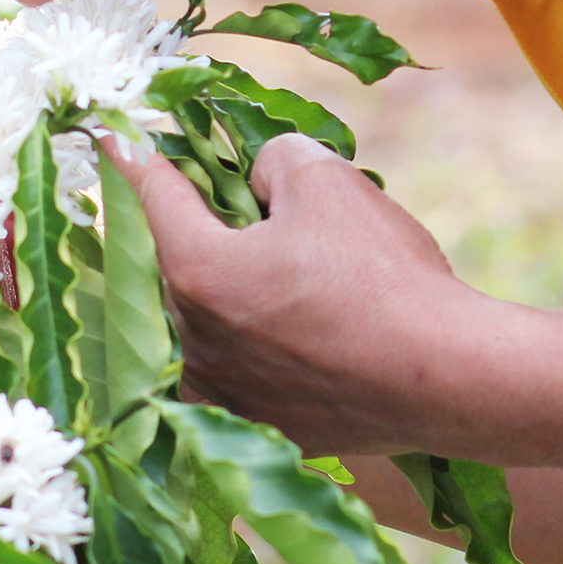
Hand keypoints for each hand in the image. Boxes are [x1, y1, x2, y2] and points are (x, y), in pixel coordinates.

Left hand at [111, 131, 496, 455]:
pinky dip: (243, 342)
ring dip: (220, 288)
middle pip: (172, 262)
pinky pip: (230, 370)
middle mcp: (193, 341)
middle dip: (193, 226)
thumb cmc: (385, 274)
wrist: (450, 379)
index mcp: (196, 271)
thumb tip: (257, 176)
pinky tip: (286, 325)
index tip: (112, 134)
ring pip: (198, 321)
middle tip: (226, 198)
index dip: (135, 156)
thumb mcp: (326, 179)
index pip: (150, 196)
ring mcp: (222, 393)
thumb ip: (271, 158)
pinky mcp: (258, 428)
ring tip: (277, 267)